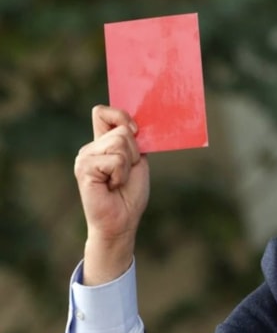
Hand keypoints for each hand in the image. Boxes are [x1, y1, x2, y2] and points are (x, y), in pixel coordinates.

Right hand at [74, 105, 149, 284]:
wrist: (122, 221)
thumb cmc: (130, 193)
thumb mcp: (136, 161)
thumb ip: (132, 141)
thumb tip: (133, 123)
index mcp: (101, 143)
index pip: (103, 112)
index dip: (121, 116)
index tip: (135, 132)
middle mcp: (89, 148)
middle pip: (121, 130)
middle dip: (133, 152)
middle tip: (125, 173)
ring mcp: (84, 158)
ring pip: (120, 143)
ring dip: (127, 165)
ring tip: (118, 180)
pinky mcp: (84, 169)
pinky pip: (116, 160)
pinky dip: (121, 175)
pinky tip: (112, 186)